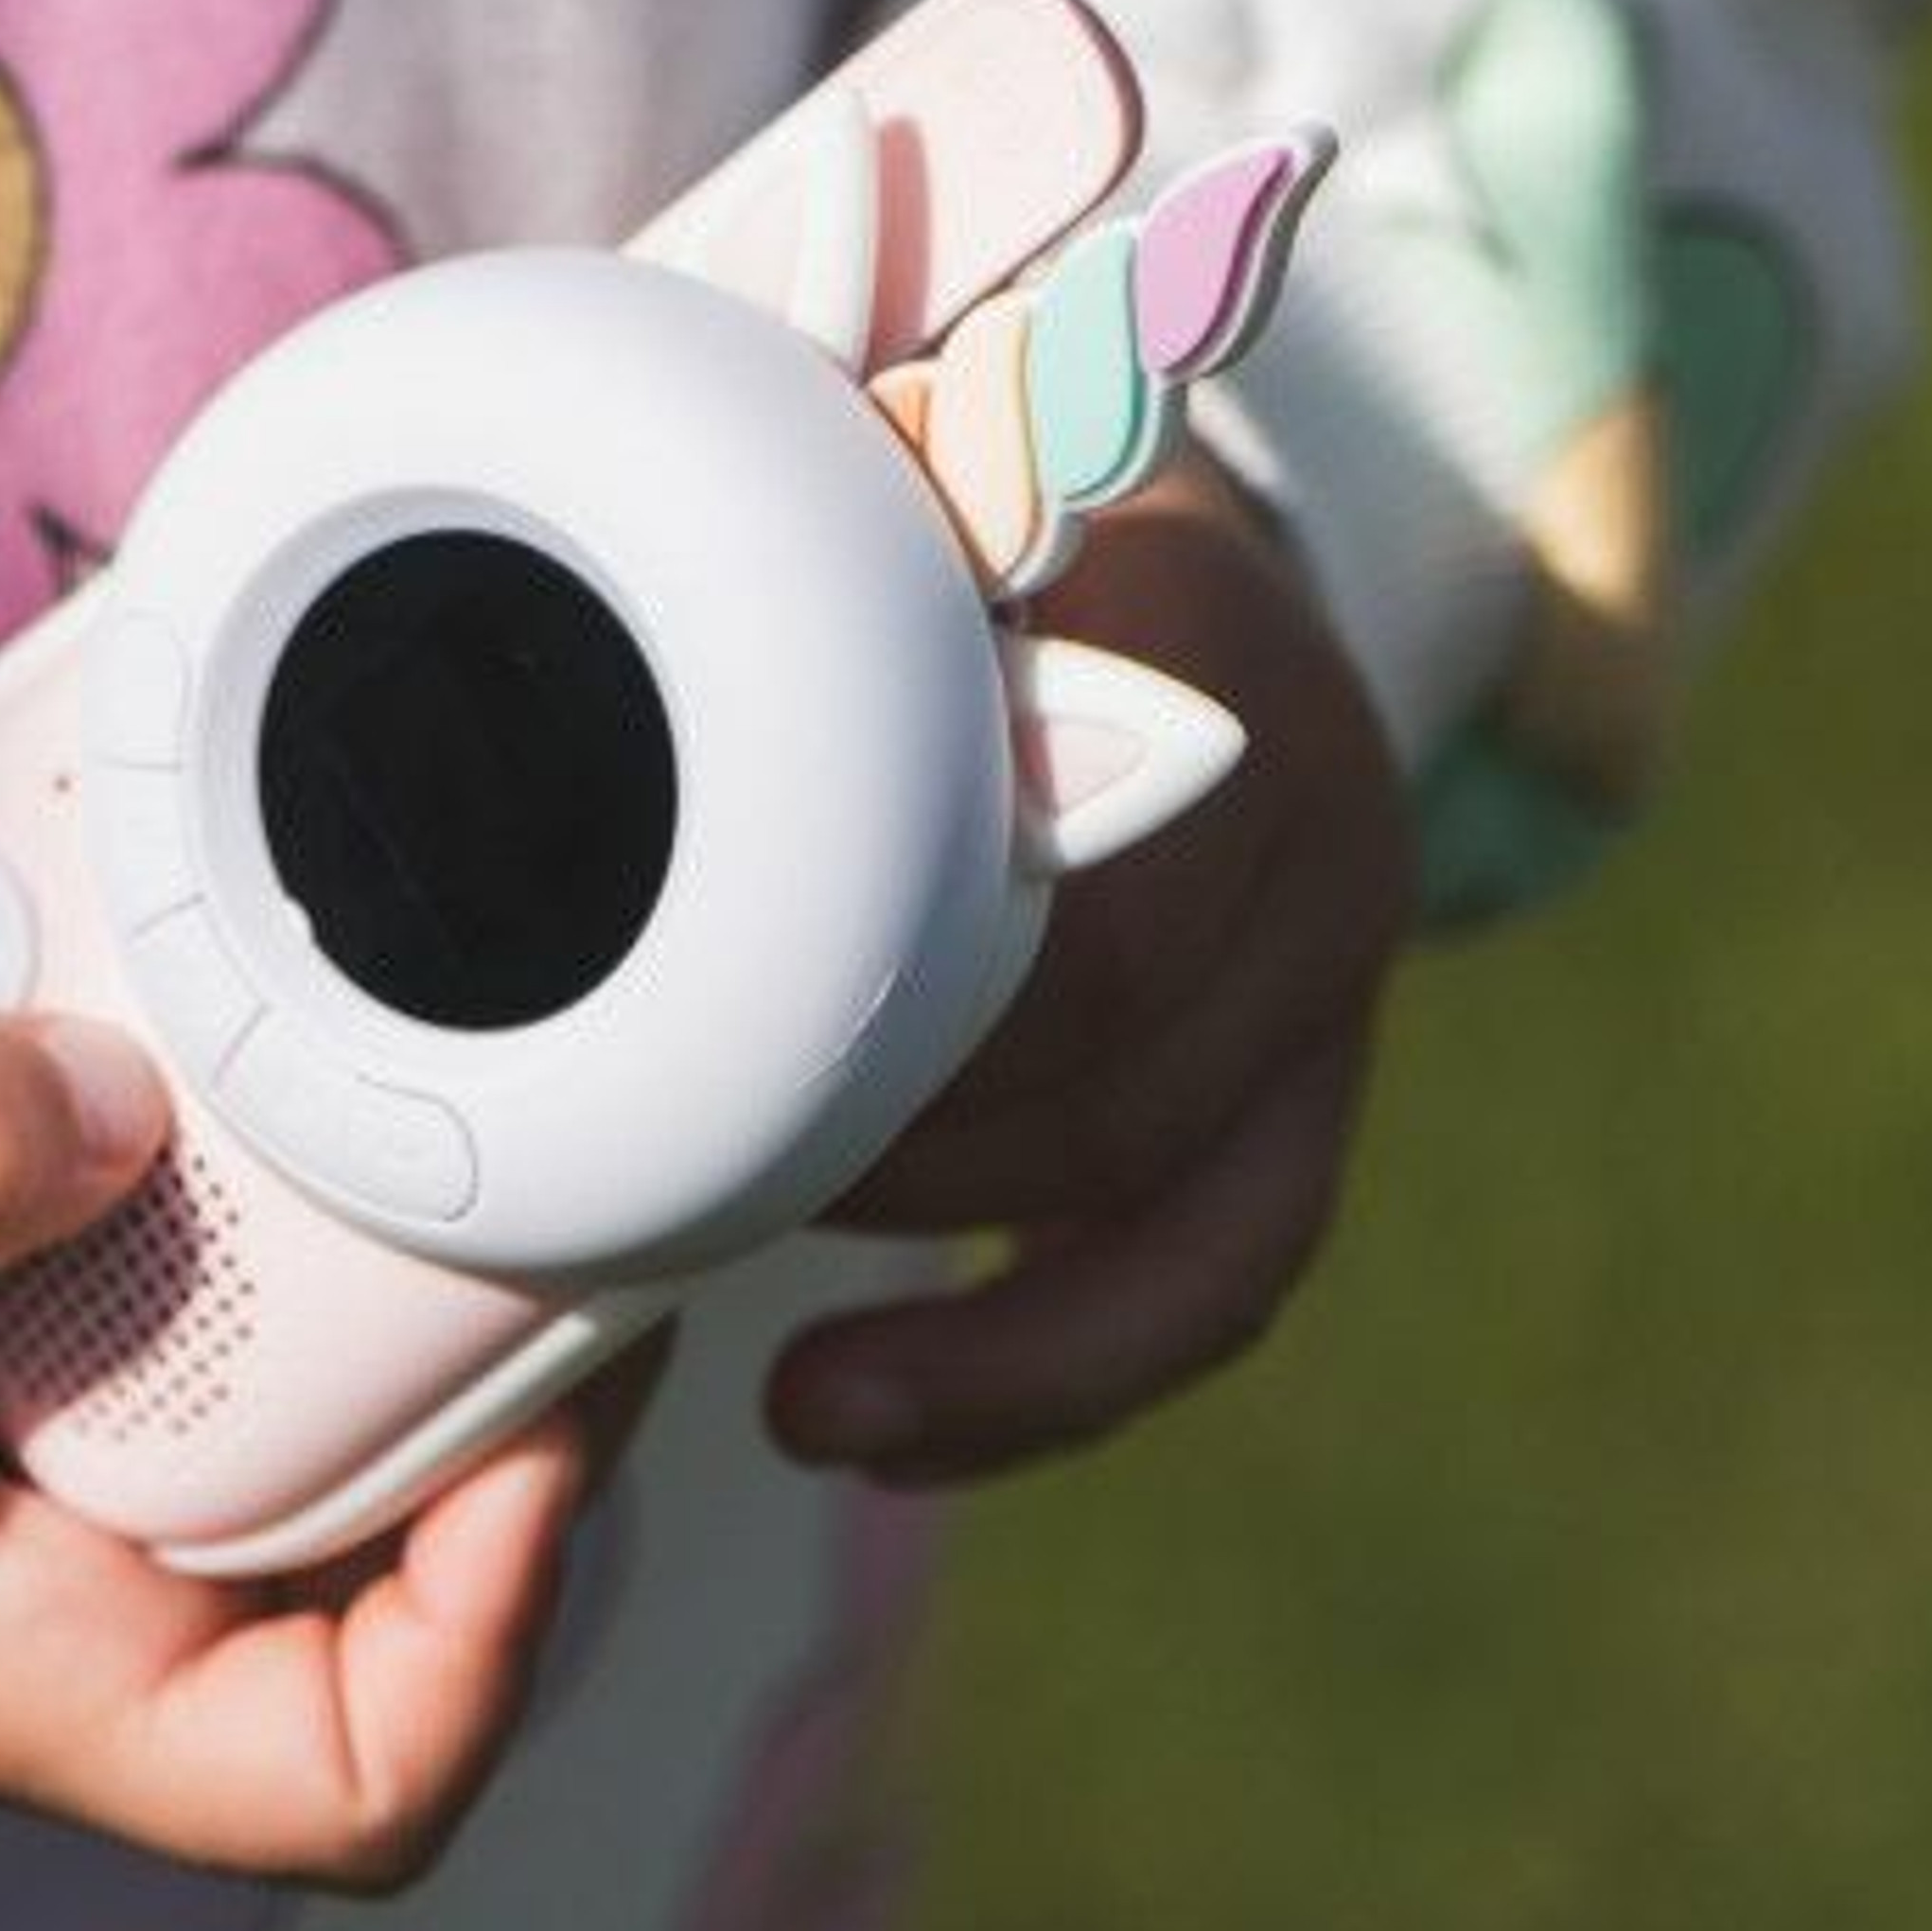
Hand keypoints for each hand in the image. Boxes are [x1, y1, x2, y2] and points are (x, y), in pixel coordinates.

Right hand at [0, 995, 633, 1888]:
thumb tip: (126, 1108)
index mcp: (26, 1667)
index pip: (342, 1781)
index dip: (492, 1640)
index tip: (532, 1433)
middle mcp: (95, 1583)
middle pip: (412, 1579)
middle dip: (518, 1413)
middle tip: (575, 1207)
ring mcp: (97, 1453)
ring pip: (358, 1426)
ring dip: (432, 1291)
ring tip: (488, 1114)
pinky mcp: (86, 1324)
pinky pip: (263, 1297)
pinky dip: (316, 1196)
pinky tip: (321, 1059)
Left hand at [768, 456, 1414, 1483]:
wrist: (1164, 557)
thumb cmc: (958, 539)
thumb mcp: (896, 505)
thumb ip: (813, 570)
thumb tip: (597, 609)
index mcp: (1195, 642)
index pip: (1043, 865)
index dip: (887, 988)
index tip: (711, 1042)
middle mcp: (1304, 808)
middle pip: (1104, 1057)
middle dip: (894, 1159)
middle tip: (702, 1207)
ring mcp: (1334, 960)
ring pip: (1172, 1198)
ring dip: (970, 1317)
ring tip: (799, 1389)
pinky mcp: (1317, 1080)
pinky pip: (1219, 1270)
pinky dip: (1050, 1377)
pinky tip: (888, 1425)